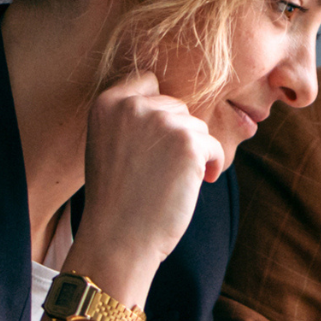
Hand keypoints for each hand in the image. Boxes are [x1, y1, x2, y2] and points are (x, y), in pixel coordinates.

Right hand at [69, 72, 224, 303]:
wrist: (118, 238)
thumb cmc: (117, 199)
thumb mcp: (108, 146)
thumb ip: (132, 119)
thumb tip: (174, 106)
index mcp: (106, 104)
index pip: (148, 82)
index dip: (159, 112)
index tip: (155, 143)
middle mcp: (132, 106)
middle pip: (176, 106)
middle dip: (177, 135)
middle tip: (163, 170)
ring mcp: (161, 122)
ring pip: (197, 126)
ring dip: (194, 153)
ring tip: (172, 181)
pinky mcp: (188, 142)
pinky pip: (213, 146)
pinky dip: (211, 165)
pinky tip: (196, 184)